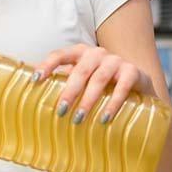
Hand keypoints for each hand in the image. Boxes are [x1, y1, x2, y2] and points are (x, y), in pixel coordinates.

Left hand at [32, 44, 155, 124]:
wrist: (137, 82)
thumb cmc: (101, 81)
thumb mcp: (82, 78)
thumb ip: (64, 82)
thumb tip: (34, 97)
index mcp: (79, 52)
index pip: (59, 55)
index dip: (47, 65)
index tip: (36, 80)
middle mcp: (96, 53)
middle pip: (80, 71)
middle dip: (69, 92)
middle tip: (61, 111)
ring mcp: (115, 60)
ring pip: (99, 79)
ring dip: (88, 100)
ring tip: (78, 119)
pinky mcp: (132, 71)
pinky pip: (122, 87)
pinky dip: (113, 104)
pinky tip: (105, 118)